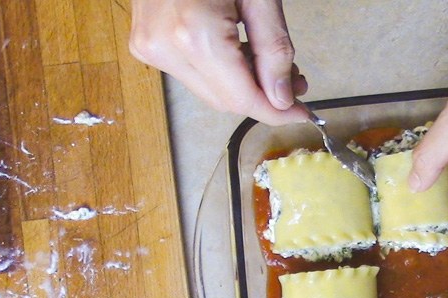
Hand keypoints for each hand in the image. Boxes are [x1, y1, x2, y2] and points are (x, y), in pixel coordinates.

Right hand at [129, 0, 308, 125]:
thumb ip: (274, 49)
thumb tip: (282, 97)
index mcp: (194, 35)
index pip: (242, 99)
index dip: (276, 111)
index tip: (302, 112)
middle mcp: (165, 47)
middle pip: (224, 100)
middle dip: (263, 99)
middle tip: (295, 83)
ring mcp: (150, 47)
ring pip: (207, 91)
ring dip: (241, 85)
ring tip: (268, 63)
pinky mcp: (145, 43)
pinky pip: (190, 73)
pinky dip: (218, 71)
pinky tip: (237, 51)